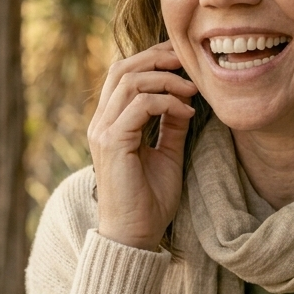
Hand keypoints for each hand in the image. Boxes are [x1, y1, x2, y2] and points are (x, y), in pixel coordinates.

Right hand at [87, 41, 197, 250]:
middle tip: (188, 61)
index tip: (184, 61)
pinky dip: (167, 103)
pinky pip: (140, 106)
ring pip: (129, 81)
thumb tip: (185, 99)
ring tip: (193, 90)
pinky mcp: (112, 143)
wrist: (135, 235)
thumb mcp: (166, 154)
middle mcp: (101, 122)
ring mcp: (103, 131)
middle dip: (157, 58)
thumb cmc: (149, 201)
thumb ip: (171, 126)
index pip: (123, 74)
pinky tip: (187, 113)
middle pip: (122, 68)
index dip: (152, 59)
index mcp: (110, 122)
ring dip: (166, 80)